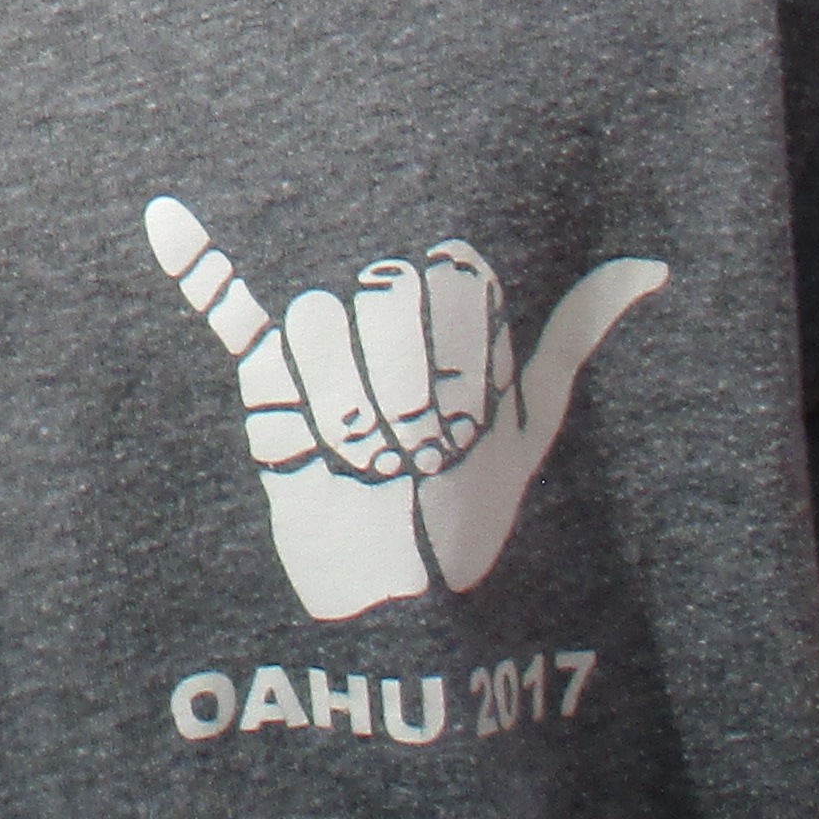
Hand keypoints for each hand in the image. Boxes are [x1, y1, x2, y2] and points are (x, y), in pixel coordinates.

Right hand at [148, 197, 667, 619]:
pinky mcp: (264, 380)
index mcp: (447, 311)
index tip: (473, 427)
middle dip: (405, 391)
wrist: (401, 603)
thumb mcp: (535, 425)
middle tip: (416, 457)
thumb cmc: (476, 514)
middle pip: (382, 296)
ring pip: (315, 320)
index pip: (448, 275)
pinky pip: (225, 308)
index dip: (462, 358)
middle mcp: (380, 315)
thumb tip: (655, 266)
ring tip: (364, 462)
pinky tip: (164, 215)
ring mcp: (318, 343)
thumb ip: (573, 337)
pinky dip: (195, 265)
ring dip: (343, 409)